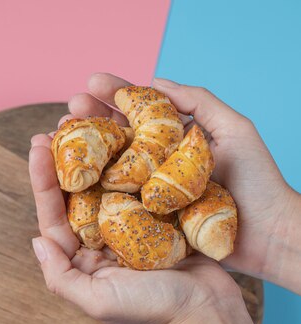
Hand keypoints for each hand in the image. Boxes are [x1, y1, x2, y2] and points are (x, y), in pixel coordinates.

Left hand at [29, 127, 240, 323]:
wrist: (210, 313)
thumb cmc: (153, 311)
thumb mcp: (98, 301)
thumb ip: (60, 276)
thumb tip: (36, 240)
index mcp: (82, 257)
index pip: (54, 215)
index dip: (43, 181)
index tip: (37, 146)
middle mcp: (102, 238)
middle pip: (78, 192)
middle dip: (66, 159)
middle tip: (58, 123)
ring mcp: (131, 224)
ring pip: (108, 181)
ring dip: (97, 151)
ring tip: (85, 118)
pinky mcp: (159, 214)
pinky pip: (140, 181)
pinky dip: (132, 158)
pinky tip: (125, 131)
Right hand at [65, 73, 300, 290]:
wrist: (269, 236)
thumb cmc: (257, 182)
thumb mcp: (234, 130)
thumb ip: (198, 101)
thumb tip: (156, 79)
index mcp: (174, 138)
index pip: (139, 110)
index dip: (114, 95)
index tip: (92, 82)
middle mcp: (157, 162)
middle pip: (117, 135)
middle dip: (91, 119)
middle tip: (70, 108)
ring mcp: (149, 190)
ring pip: (110, 165)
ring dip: (84, 150)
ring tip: (62, 136)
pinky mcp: (146, 218)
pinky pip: (114, 200)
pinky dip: (91, 188)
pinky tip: (73, 177)